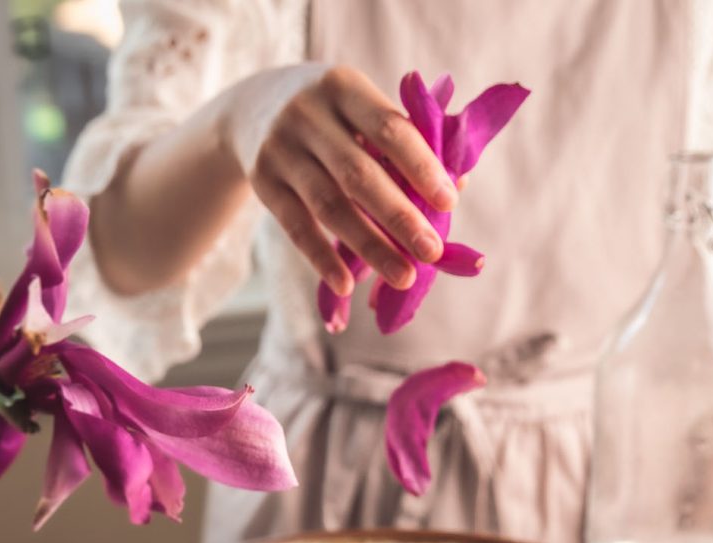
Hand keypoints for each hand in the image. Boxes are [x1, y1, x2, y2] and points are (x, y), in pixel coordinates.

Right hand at [223, 64, 457, 295]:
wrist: (253, 108)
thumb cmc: (334, 118)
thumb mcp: (362, 112)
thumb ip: (407, 144)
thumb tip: (459, 186)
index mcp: (344, 87)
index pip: (390, 128)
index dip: (422, 167)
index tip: (450, 203)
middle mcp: (308, 114)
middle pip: (359, 174)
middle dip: (400, 217)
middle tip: (432, 253)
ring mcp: (281, 148)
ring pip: (330, 206)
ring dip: (370, 247)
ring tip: (403, 277)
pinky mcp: (263, 181)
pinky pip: (296, 227)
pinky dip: (322, 259)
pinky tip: (346, 286)